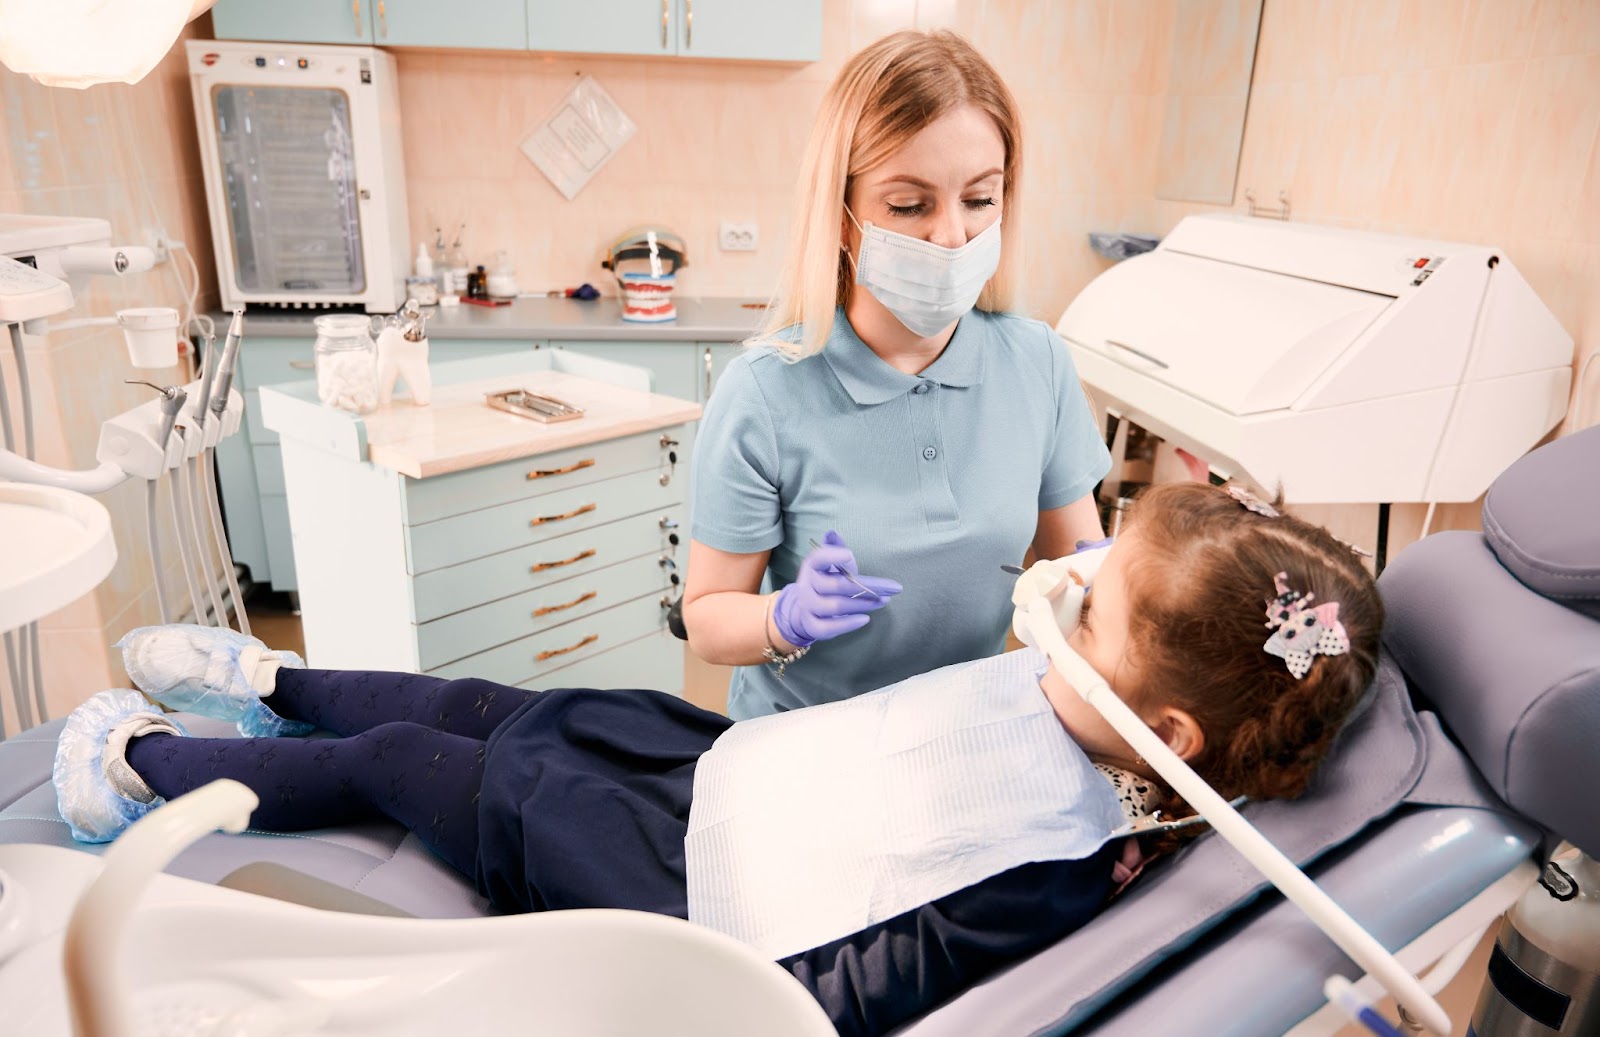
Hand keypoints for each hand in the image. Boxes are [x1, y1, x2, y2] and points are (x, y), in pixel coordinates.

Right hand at [772, 531, 901, 647]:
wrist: (805, 609)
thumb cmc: (826, 582)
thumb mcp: (830, 565)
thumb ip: (835, 549)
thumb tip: (833, 532)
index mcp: (811, 567)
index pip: (817, 559)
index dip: (831, 556)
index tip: (849, 554)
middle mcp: (806, 586)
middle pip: (837, 585)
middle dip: (868, 586)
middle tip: (892, 588)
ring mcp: (808, 607)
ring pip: (836, 606)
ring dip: (863, 603)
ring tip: (883, 601)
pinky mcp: (813, 626)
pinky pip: (829, 628)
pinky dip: (848, 624)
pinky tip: (865, 619)